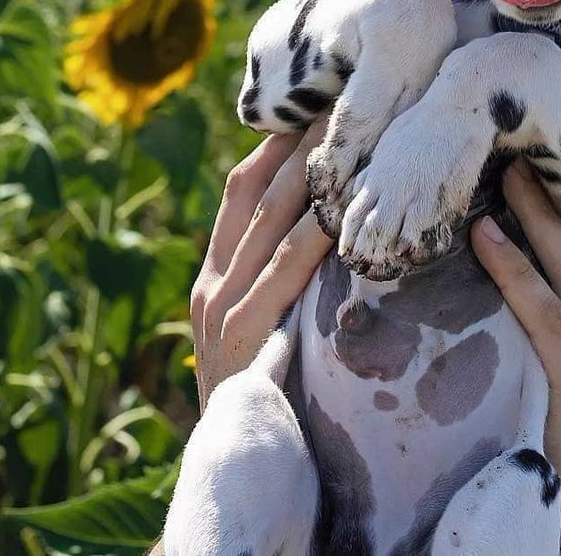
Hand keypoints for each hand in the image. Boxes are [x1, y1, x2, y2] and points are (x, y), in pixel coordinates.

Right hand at [189, 114, 333, 410]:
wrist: (232, 460)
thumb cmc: (265, 384)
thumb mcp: (262, 323)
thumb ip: (281, 276)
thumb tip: (331, 220)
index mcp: (216, 271)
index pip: (242, 187)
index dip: (276, 144)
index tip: (316, 105)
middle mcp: (213, 280)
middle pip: (258, 191)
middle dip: (300, 144)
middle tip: (343, 100)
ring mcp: (222, 306)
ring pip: (268, 221)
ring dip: (310, 175)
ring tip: (347, 135)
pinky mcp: (240, 337)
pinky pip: (279, 275)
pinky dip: (310, 239)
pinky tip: (340, 213)